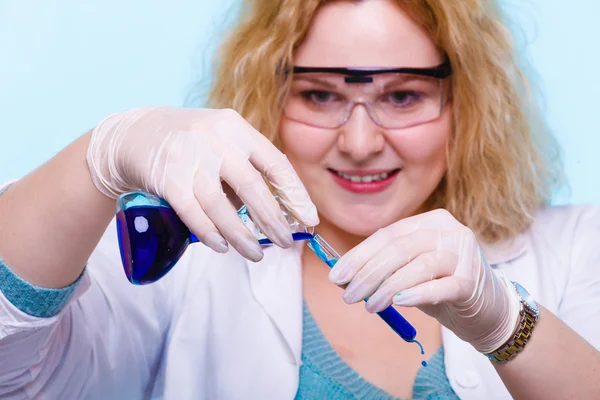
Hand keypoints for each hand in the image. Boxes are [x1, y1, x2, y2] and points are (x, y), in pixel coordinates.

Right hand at [86, 106, 318, 260]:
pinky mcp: (167, 177)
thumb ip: (247, 167)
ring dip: (242, 236)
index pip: (275, 163)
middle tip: (286, 242)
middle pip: (252, 186)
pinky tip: (223, 247)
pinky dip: (210, 233)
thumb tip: (280, 210)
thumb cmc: (191, 143)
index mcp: (236, 128)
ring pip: (222, 206)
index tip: (310, 218)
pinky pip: (194, 213)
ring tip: (255, 255)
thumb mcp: (222, 141)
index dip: (295, 194)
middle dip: (272, 220)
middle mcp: (215, 139)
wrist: (135, 133)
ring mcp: (189, 157)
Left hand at [328, 209, 519, 352]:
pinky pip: (440, 286)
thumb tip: (342, 276)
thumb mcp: (410, 271)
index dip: (359, 256)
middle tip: (348, 295)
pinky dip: (416, 293)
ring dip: (387, 287)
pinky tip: (398, 302)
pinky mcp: (472, 281)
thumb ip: (383, 267)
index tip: (336, 276)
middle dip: (368, 273)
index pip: (387, 235)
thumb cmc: (441, 285)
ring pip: (418, 265)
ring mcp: (464, 254)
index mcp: (431, 221)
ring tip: (369, 306)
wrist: (487, 310)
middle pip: (400, 248)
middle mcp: (449, 231)